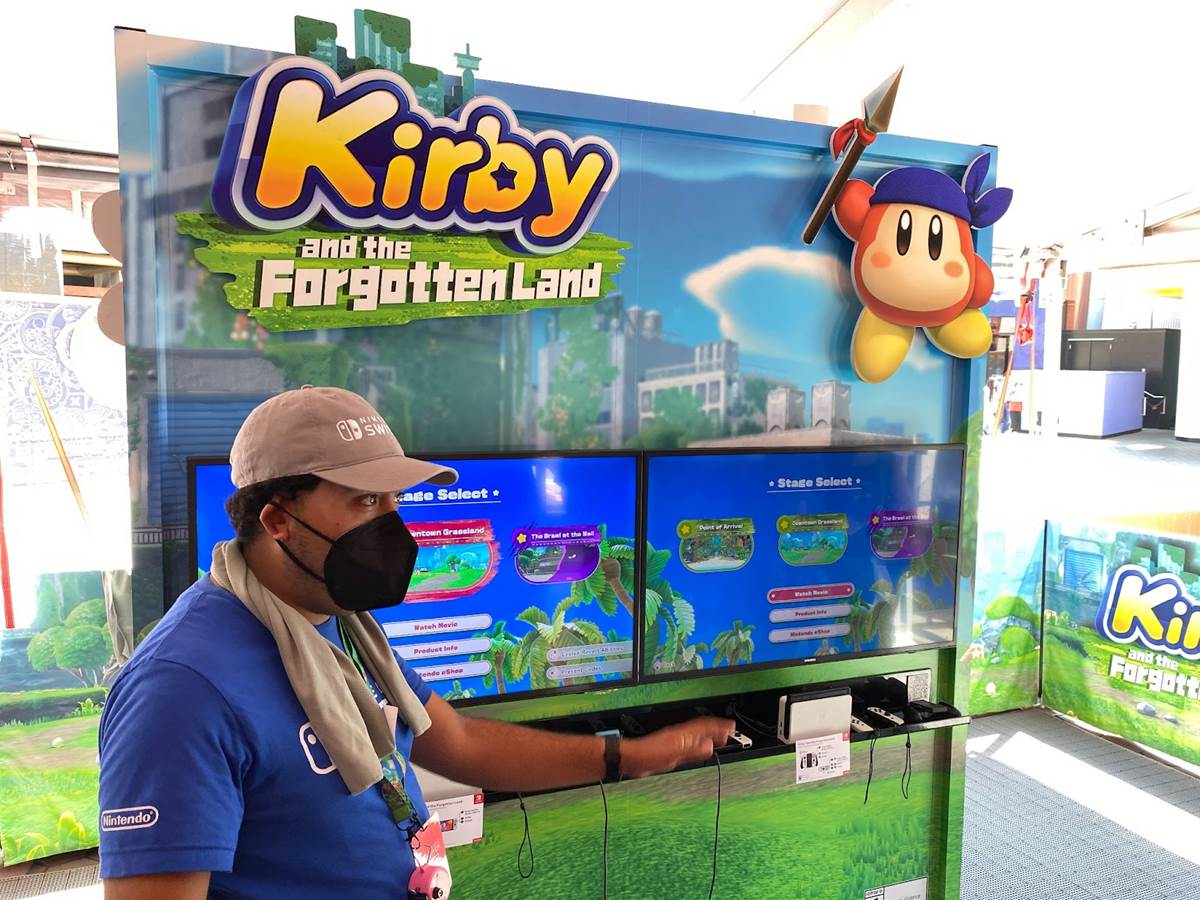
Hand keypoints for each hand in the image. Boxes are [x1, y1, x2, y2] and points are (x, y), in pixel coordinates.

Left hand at [620, 716, 734, 778]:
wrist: (632, 759)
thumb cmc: (649, 753)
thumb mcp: (674, 753)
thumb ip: (692, 750)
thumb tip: (710, 746)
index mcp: (682, 734)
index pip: (704, 726)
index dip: (718, 725)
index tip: (730, 726)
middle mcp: (679, 736)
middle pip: (701, 730)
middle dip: (715, 730)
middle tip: (728, 732)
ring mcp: (674, 743)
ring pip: (696, 737)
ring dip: (708, 738)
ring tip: (718, 741)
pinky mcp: (670, 751)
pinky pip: (689, 746)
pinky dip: (698, 747)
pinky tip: (697, 752)